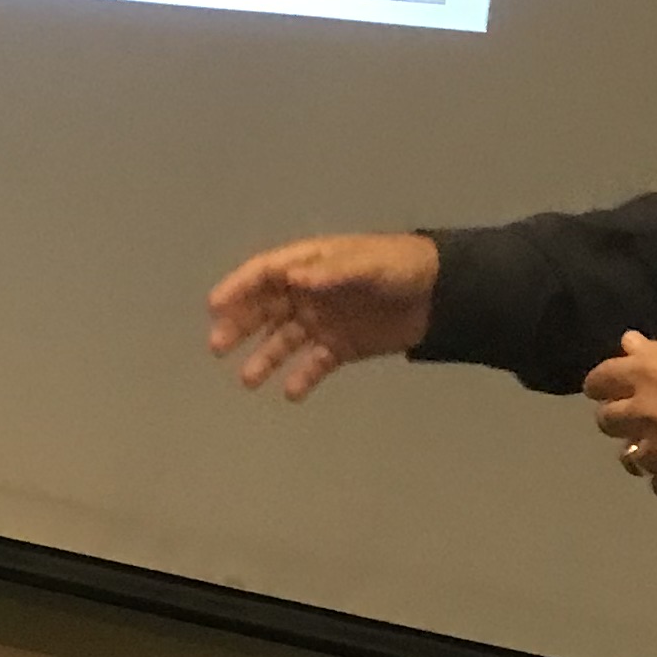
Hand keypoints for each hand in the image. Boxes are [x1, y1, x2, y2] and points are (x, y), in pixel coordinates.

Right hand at [206, 234, 438, 399]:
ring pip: (284, 340)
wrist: (442, 294)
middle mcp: (308, 293)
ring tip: (247, 380)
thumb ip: (331, 272)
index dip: (238, 288)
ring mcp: (322, 321)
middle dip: (240, 326)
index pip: (265, 274)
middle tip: (218, 346)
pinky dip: (301, 377)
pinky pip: (314, 364)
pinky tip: (291, 393)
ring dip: (264, 358)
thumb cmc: (400, 268)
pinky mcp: (340, 347)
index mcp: (310, 265)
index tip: (214, 307)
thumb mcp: (368, 264)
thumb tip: (292, 278)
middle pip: (265, 309)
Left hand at [583, 331, 656, 503]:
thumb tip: (629, 343)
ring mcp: (655, 451)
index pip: (598, 381)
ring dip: (642, 452)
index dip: (606, 386)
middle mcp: (641, 412)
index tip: (615, 389)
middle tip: (644, 419)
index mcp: (644, 372)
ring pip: (628, 458)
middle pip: (607, 421)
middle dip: (622, 420)